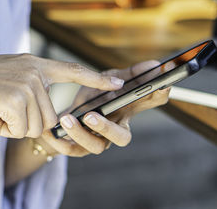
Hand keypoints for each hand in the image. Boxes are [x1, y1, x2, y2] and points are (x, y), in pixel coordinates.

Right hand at [0, 54, 123, 137]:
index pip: (74, 71)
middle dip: (28, 123)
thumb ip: (34, 88)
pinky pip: (20, 130)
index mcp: (37, 65)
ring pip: (37, 126)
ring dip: (15, 127)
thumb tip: (52, 118)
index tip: (118, 84)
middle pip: (51, 116)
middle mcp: (36, 72)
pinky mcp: (16, 99)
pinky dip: (3, 130)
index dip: (96, 80)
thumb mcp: (12, 77)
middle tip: (4, 110)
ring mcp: (27, 84)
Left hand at [39, 60, 170, 156]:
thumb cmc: (92, 99)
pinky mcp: (79, 148)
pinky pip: (73, 151)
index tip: (161, 85)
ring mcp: (98, 140)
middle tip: (91, 115)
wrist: (66, 117)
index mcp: (127, 109)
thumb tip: (155, 64)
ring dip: (81, 134)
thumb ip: (129, 74)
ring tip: (67, 119)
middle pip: (123, 137)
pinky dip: (63, 142)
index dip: (158, 95)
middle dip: (108, 128)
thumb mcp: (108, 80)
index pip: (150, 103)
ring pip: (97, 146)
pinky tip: (54, 132)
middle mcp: (115, 128)